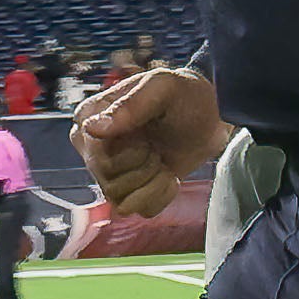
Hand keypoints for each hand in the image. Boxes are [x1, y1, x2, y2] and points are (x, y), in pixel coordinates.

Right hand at [75, 63, 228, 218]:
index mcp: (89, 117)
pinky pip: (140, 210)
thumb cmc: (183, 96)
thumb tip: (91, 129)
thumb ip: (130, 106)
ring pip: (121, 201)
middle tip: (156, 146)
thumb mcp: (162, 89)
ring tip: (162, 158)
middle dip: (143, 167)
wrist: (209, 119)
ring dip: (152, 181)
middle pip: (108, 182)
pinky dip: (161, 195)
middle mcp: (92, 147)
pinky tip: (168, 175)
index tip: (146, 136)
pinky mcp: (129, 191)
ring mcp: (109, 172)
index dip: (127, 153)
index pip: (95, 156)